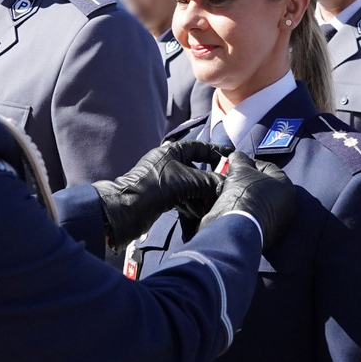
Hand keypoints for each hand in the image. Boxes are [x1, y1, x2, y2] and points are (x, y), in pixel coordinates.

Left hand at [95, 140, 227, 249]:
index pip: (200, 147)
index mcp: (173, 151)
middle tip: (222, 189)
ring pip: (189, 186)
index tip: (231, 156)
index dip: (216, 152)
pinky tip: (196, 214)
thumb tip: (226, 184)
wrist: (129, 207)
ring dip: (200, 197)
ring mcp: (164, 179)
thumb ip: (210, 181)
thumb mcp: (190, 181)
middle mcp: (168, 162)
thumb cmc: (157, 186)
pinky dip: (190, 204)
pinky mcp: (160, 195)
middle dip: (209, 182)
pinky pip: (181, 197)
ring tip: (210, 207)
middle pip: (196, 169)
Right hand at [197, 153, 295, 250]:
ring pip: (257, 201)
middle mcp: (287, 206)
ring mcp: (277, 223)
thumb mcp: (240, 169)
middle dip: (245, 180)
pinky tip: (229, 207)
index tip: (236, 165)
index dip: (250, 163)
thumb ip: (240, 159)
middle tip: (230, 178)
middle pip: (263, 185)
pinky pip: (253, 216)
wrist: (236, 229)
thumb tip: (237, 157)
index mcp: (286, 188)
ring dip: (242, 194)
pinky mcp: (265, 235)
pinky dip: (242, 210)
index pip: (269, 167)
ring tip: (226, 192)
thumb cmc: (244, 194)